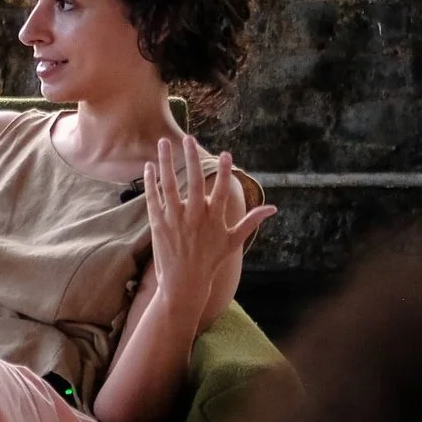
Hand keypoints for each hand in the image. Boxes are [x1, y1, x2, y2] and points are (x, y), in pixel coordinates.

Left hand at [141, 137, 276, 313]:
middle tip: (189, 138)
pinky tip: (149, 166)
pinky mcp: (158, 225)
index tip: (226, 153)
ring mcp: (175, 220)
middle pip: (194, 182)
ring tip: (163, 143)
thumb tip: (273, 208)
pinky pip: (153, 199)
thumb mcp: (233, 241)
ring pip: (169, 186)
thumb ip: (251, 221)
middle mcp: (195, 217)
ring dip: (165, 163)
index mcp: (215, 219)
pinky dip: (151, 182)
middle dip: (191, 159)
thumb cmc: (211, 261)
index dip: (224, 171)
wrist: (184, 283)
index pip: (221, 190)